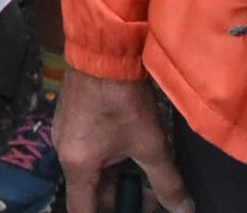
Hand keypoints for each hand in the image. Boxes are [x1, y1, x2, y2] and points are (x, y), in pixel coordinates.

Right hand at [53, 73, 190, 212]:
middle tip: (150, 194)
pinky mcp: (72, 116)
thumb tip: (183, 210)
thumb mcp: (150, 145)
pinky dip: (109, 156)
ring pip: (92, 168)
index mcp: (77, 166)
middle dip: (121, 195)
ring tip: (145, 169)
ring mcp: (65, 132)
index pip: (81, 210)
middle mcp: (64, 151)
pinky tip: (130, 146)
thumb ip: (167, 183)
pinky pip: (88, 149)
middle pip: (91, 190)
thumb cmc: (123, 100)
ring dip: (117, 175)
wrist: (103, 50)